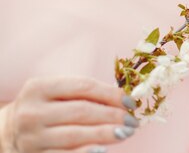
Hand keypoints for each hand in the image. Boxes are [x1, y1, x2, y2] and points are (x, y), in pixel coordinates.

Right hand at [0, 76, 137, 152]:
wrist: (11, 132)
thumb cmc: (46, 108)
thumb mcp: (57, 93)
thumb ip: (86, 93)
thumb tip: (125, 100)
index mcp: (39, 88)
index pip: (84, 87)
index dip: (112, 94)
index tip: (131, 102)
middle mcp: (32, 112)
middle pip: (82, 111)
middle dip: (113, 115)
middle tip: (133, 120)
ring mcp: (31, 137)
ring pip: (76, 135)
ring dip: (106, 134)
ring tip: (126, 132)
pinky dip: (86, 152)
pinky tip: (103, 149)